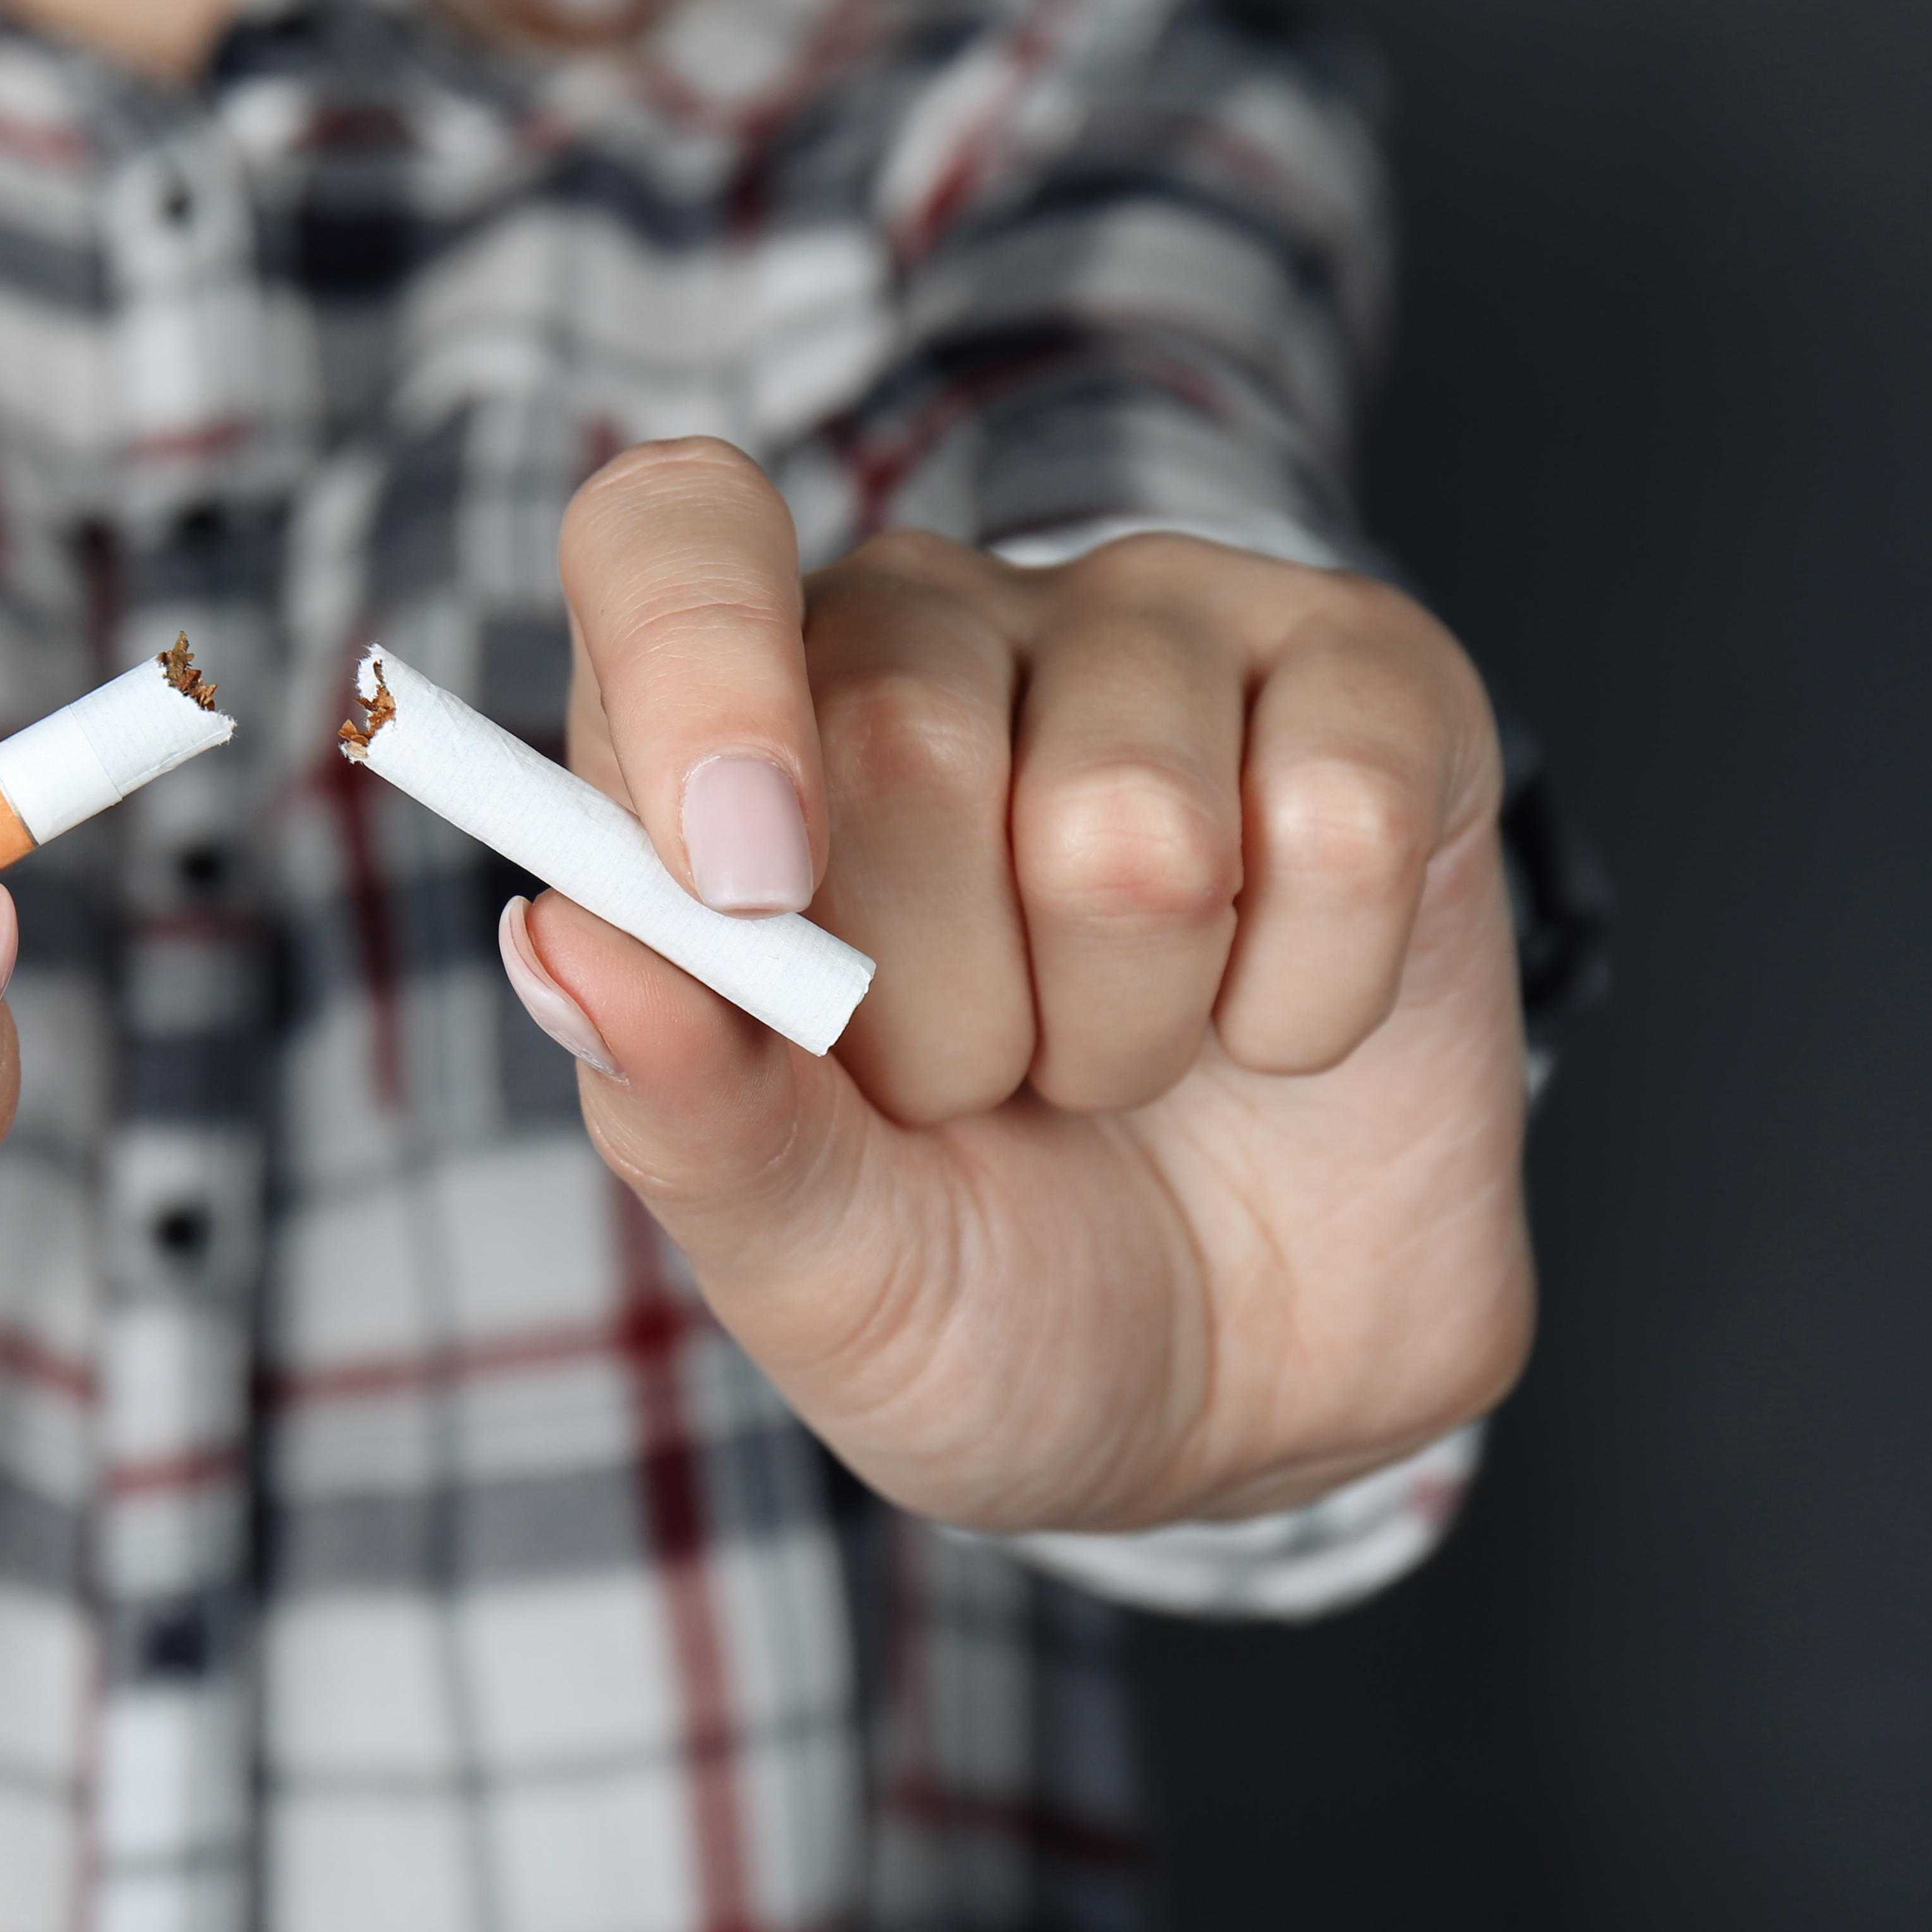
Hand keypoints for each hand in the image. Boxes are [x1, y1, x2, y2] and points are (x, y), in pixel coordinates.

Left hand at [507, 440, 1532, 1532]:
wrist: (1231, 1394)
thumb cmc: (972, 1283)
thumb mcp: (802, 1257)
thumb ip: (679, 1105)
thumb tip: (559, 943)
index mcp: (729, 724)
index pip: (665, 537)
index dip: (695, 668)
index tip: (745, 881)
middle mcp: (933, 628)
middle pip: (893, 722)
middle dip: (932, 1006)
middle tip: (968, 1089)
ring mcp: (1160, 633)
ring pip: (1123, 809)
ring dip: (1120, 1025)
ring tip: (1113, 1066)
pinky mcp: (1371, 683)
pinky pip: (1336, 818)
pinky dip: (1306, 1004)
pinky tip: (1274, 1029)